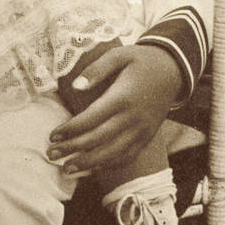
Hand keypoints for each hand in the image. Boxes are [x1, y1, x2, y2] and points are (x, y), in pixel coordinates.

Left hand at [47, 44, 185, 174]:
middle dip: (72, 149)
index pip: (91, 119)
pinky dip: (109, 164)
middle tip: (51, 155)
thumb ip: (96, 69)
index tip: (52, 136)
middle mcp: (132, 118)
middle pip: (98, 139)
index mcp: (122, 97)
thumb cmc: (140, 61)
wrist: (173, 71)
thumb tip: (75, 86)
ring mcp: (141, 130)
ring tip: (67, 169)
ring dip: (88, 163)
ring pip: (112, 153)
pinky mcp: (147, 137)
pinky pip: (127, 156)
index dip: (70, 130)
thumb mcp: (119, 55)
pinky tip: (93, 168)